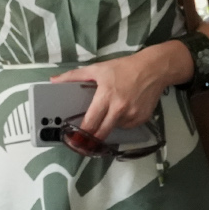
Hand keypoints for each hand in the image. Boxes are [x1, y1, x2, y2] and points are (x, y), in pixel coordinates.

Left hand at [49, 42, 191, 136]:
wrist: (154, 68)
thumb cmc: (124, 68)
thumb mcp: (98, 69)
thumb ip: (74, 76)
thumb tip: (54, 80)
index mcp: (106, 97)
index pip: (90, 123)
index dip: (81, 135)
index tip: (74, 140)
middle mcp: (119, 109)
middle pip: (102, 133)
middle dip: (92, 139)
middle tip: (85, 141)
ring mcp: (132, 115)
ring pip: (115, 129)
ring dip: (109, 125)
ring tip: (111, 111)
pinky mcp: (142, 119)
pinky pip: (127, 126)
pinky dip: (123, 122)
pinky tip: (124, 109)